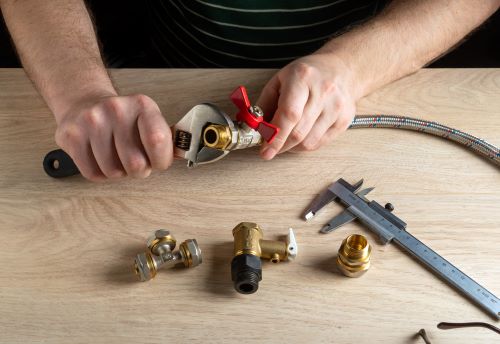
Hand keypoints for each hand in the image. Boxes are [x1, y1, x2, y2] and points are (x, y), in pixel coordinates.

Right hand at [54, 94, 172, 180]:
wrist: (85, 103)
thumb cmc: (123, 120)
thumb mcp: (149, 120)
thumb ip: (166, 139)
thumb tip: (184, 153)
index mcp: (142, 105)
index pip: (158, 140)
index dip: (161, 160)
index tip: (158, 161)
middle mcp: (116, 109)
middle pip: (136, 164)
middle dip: (139, 170)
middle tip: (135, 160)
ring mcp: (91, 121)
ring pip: (113, 172)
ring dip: (118, 172)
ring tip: (116, 156)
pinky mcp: (71, 135)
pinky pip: (92, 173)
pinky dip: (100, 173)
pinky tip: (100, 158)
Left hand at [257, 53, 357, 159]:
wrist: (342, 69)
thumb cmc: (309, 74)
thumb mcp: (280, 79)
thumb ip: (265, 104)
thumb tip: (255, 128)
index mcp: (302, 78)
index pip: (289, 114)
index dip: (275, 137)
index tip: (264, 150)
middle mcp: (323, 92)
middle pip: (298, 132)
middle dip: (279, 145)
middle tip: (269, 147)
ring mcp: (336, 107)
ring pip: (308, 142)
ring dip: (291, 146)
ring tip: (285, 137)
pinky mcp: (344, 120)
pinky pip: (319, 143)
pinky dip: (304, 145)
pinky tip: (300, 136)